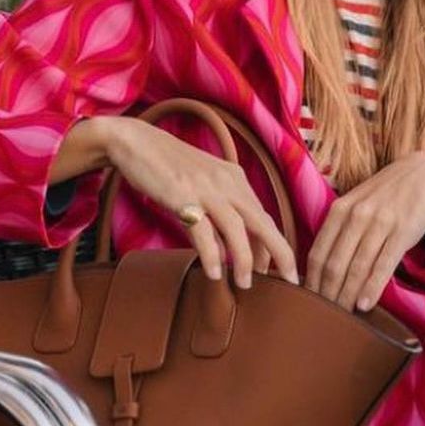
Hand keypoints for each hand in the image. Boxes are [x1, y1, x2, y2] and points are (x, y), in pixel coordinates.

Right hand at [94, 116, 299, 287]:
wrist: (135, 141)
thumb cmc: (167, 166)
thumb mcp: (204, 182)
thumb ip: (221, 208)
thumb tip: (230, 248)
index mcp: (235, 179)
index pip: (265, 217)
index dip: (276, 246)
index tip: (281, 272)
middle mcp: (226, 182)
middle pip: (263, 222)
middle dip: (280, 254)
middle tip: (289, 282)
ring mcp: (205, 188)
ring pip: (237, 228)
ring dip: (244, 260)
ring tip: (245, 285)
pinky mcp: (182, 195)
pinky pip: (203, 230)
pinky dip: (211, 254)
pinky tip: (214, 274)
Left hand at [305, 152, 424, 311]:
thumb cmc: (386, 195)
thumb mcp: (356, 203)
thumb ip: (339, 229)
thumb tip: (320, 266)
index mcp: (340, 210)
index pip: (318, 253)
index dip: (311, 282)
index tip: (308, 303)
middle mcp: (357, 216)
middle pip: (334, 264)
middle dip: (327, 295)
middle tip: (322, 318)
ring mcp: (380, 223)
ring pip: (357, 268)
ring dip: (347, 296)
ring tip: (341, 318)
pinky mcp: (402, 232)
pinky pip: (383, 265)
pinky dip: (372, 287)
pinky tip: (365, 305)